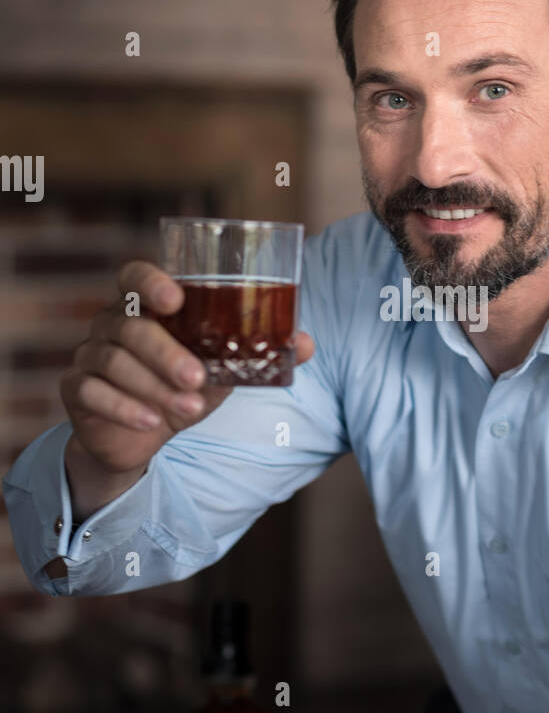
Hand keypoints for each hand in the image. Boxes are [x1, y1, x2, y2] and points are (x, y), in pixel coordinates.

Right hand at [60, 259, 314, 476]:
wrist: (137, 436)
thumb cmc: (180, 388)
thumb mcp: (221, 373)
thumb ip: (256, 355)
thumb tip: (307, 343)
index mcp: (145, 308)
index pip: (134, 276)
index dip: (150, 281)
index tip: (176, 298)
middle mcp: (111, 323)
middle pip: (129, 326)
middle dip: (166, 353)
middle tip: (198, 377)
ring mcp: (88, 354)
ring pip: (114, 361)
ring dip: (155, 387)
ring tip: (191, 408)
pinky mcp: (76, 389)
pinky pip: (91, 392)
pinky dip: (124, 408)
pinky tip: (152, 422)